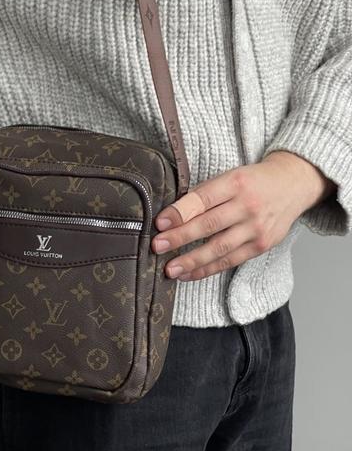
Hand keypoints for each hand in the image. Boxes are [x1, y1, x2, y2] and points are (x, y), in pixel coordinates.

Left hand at [152, 150, 335, 281]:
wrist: (293, 184)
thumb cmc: (253, 180)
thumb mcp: (230, 176)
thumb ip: (204, 193)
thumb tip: (172, 215)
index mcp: (235, 183)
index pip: (203, 198)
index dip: (180, 212)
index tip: (160, 223)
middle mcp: (247, 206)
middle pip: (209, 224)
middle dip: (180, 238)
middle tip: (157, 246)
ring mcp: (257, 228)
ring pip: (220, 248)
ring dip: (192, 261)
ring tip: (170, 268)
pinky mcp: (262, 245)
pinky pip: (231, 260)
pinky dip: (208, 269)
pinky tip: (190, 274)